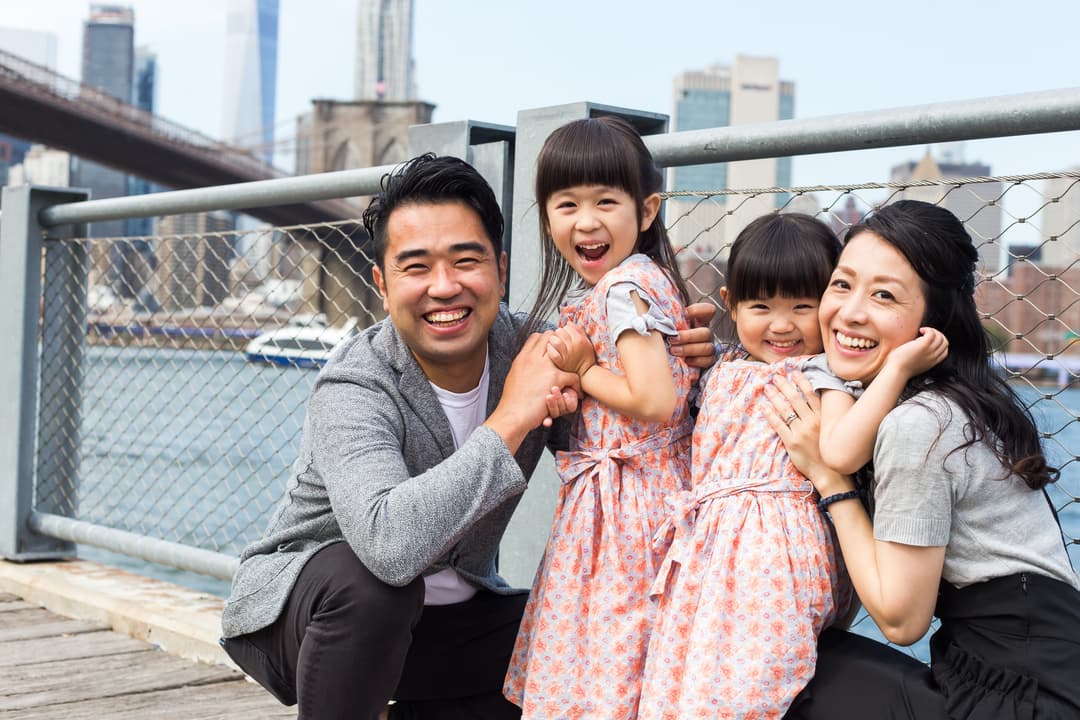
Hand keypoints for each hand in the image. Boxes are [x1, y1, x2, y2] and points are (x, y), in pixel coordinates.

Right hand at [485, 332, 580, 451]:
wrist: (512, 415)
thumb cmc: (512, 400)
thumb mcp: (514, 376)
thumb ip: (523, 366)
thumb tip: (528, 363)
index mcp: (522, 357)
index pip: (536, 336)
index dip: (546, 340)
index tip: (551, 350)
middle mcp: (532, 358)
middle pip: (550, 337)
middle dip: (560, 345)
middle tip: (565, 358)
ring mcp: (544, 366)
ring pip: (564, 351)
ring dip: (570, 361)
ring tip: (571, 371)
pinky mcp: (554, 378)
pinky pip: (572, 376)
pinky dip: (575, 384)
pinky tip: (574, 391)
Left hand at [547, 323, 594, 376]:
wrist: (586, 374)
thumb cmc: (585, 357)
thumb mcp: (587, 342)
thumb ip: (579, 330)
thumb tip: (568, 323)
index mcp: (579, 339)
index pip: (567, 327)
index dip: (565, 330)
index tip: (565, 335)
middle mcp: (573, 345)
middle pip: (559, 332)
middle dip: (558, 334)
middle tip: (559, 339)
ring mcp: (566, 354)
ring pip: (554, 340)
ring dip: (552, 341)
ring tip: (553, 344)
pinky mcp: (560, 363)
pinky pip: (552, 353)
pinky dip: (550, 350)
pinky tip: (550, 350)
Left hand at [670, 301, 716, 368]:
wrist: (668, 360)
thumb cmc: (667, 337)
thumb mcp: (668, 326)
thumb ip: (670, 319)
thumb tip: (662, 315)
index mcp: (698, 321)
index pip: (708, 310)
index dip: (699, 311)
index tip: (685, 315)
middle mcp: (704, 333)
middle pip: (706, 332)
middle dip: (688, 336)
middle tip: (672, 339)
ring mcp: (708, 347)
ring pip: (707, 347)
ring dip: (689, 349)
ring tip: (673, 351)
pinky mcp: (707, 361)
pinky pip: (708, 361)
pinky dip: (696, 361)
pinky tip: (685, 360)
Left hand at [764, 371, 854, 496]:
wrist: (830, 472)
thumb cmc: (831, 450)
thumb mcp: (833, 428)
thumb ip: (826, 414)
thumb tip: (820, 399)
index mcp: (823, 417)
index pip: (811, 393)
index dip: (801, 381)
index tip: (794, 372)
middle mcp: (812, 422)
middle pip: (795, 398)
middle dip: (784, 385)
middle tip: (775, 376)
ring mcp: (801, 431)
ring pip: (785, 409)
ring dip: (774, 396)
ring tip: (767, 388)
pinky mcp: (791, 442)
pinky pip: (778, 424)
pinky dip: (770, 414)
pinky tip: (764, 407)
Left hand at [885, 327, 947, 378]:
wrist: (897, 371)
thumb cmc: (900, 367)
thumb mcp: (916, 364)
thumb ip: (921, 357)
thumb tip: (917, 347)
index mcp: (932, 362)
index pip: (944, 351)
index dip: (940, 343)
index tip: (931, 339)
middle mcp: (933, 357)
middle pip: (945, 343)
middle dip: (938, 335)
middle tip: (927, 333)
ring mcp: (929, 351)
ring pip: (940, 337)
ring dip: (933, 331)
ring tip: (923, 331)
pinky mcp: (923, 346)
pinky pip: (932, 334)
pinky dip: (928, 329)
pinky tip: (920, 330)